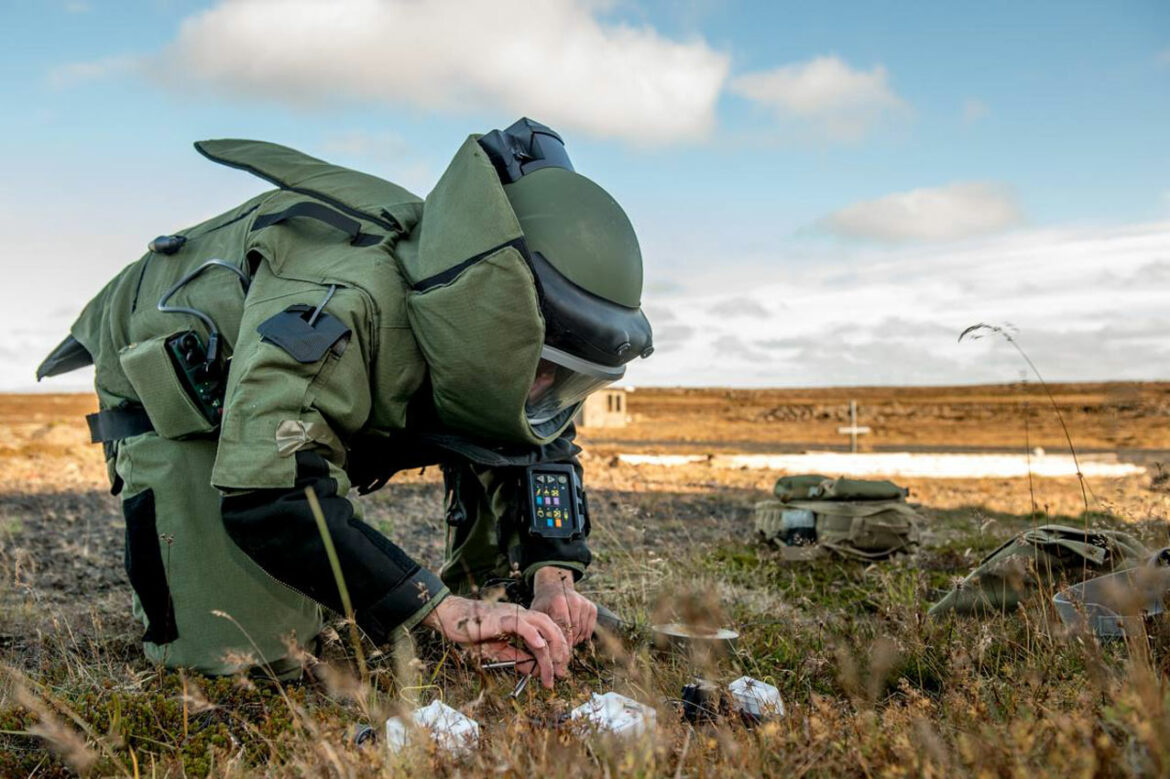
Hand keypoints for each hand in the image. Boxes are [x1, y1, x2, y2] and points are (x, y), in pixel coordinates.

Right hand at [421, 595, 569, 687]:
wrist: (453, 618)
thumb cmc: (473, 632)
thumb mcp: (499, 650)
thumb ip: (517, 658)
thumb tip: (535, 671)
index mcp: (523, 620)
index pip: (548, 633)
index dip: (557, 651)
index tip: (560, 670)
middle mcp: (522, 614)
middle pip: (551, 627)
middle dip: (561, 649)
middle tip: (562, 671)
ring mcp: (513, 614)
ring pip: (542, 625)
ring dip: (552, 645)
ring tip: (555, 663)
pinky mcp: (502, 617)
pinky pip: (522, 625)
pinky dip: (533, 634)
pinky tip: (540, 646)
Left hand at [529, 566, 597, 646]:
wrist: (554, 588)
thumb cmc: (543, 604)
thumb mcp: (537, 614)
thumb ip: (539, 629)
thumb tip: (543, 650)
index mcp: (559, 602)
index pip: (563, 630)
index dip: (560, 645)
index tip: (556, 657)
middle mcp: (574, 601)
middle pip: (574, 633)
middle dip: (567, 645)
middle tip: (560, 653)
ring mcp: (585, 604)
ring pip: (582, 633)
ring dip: (575, 641)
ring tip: (565, 641)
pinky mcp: (592, 607)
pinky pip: (589, 630)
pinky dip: (581, 636)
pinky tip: (572, 634)